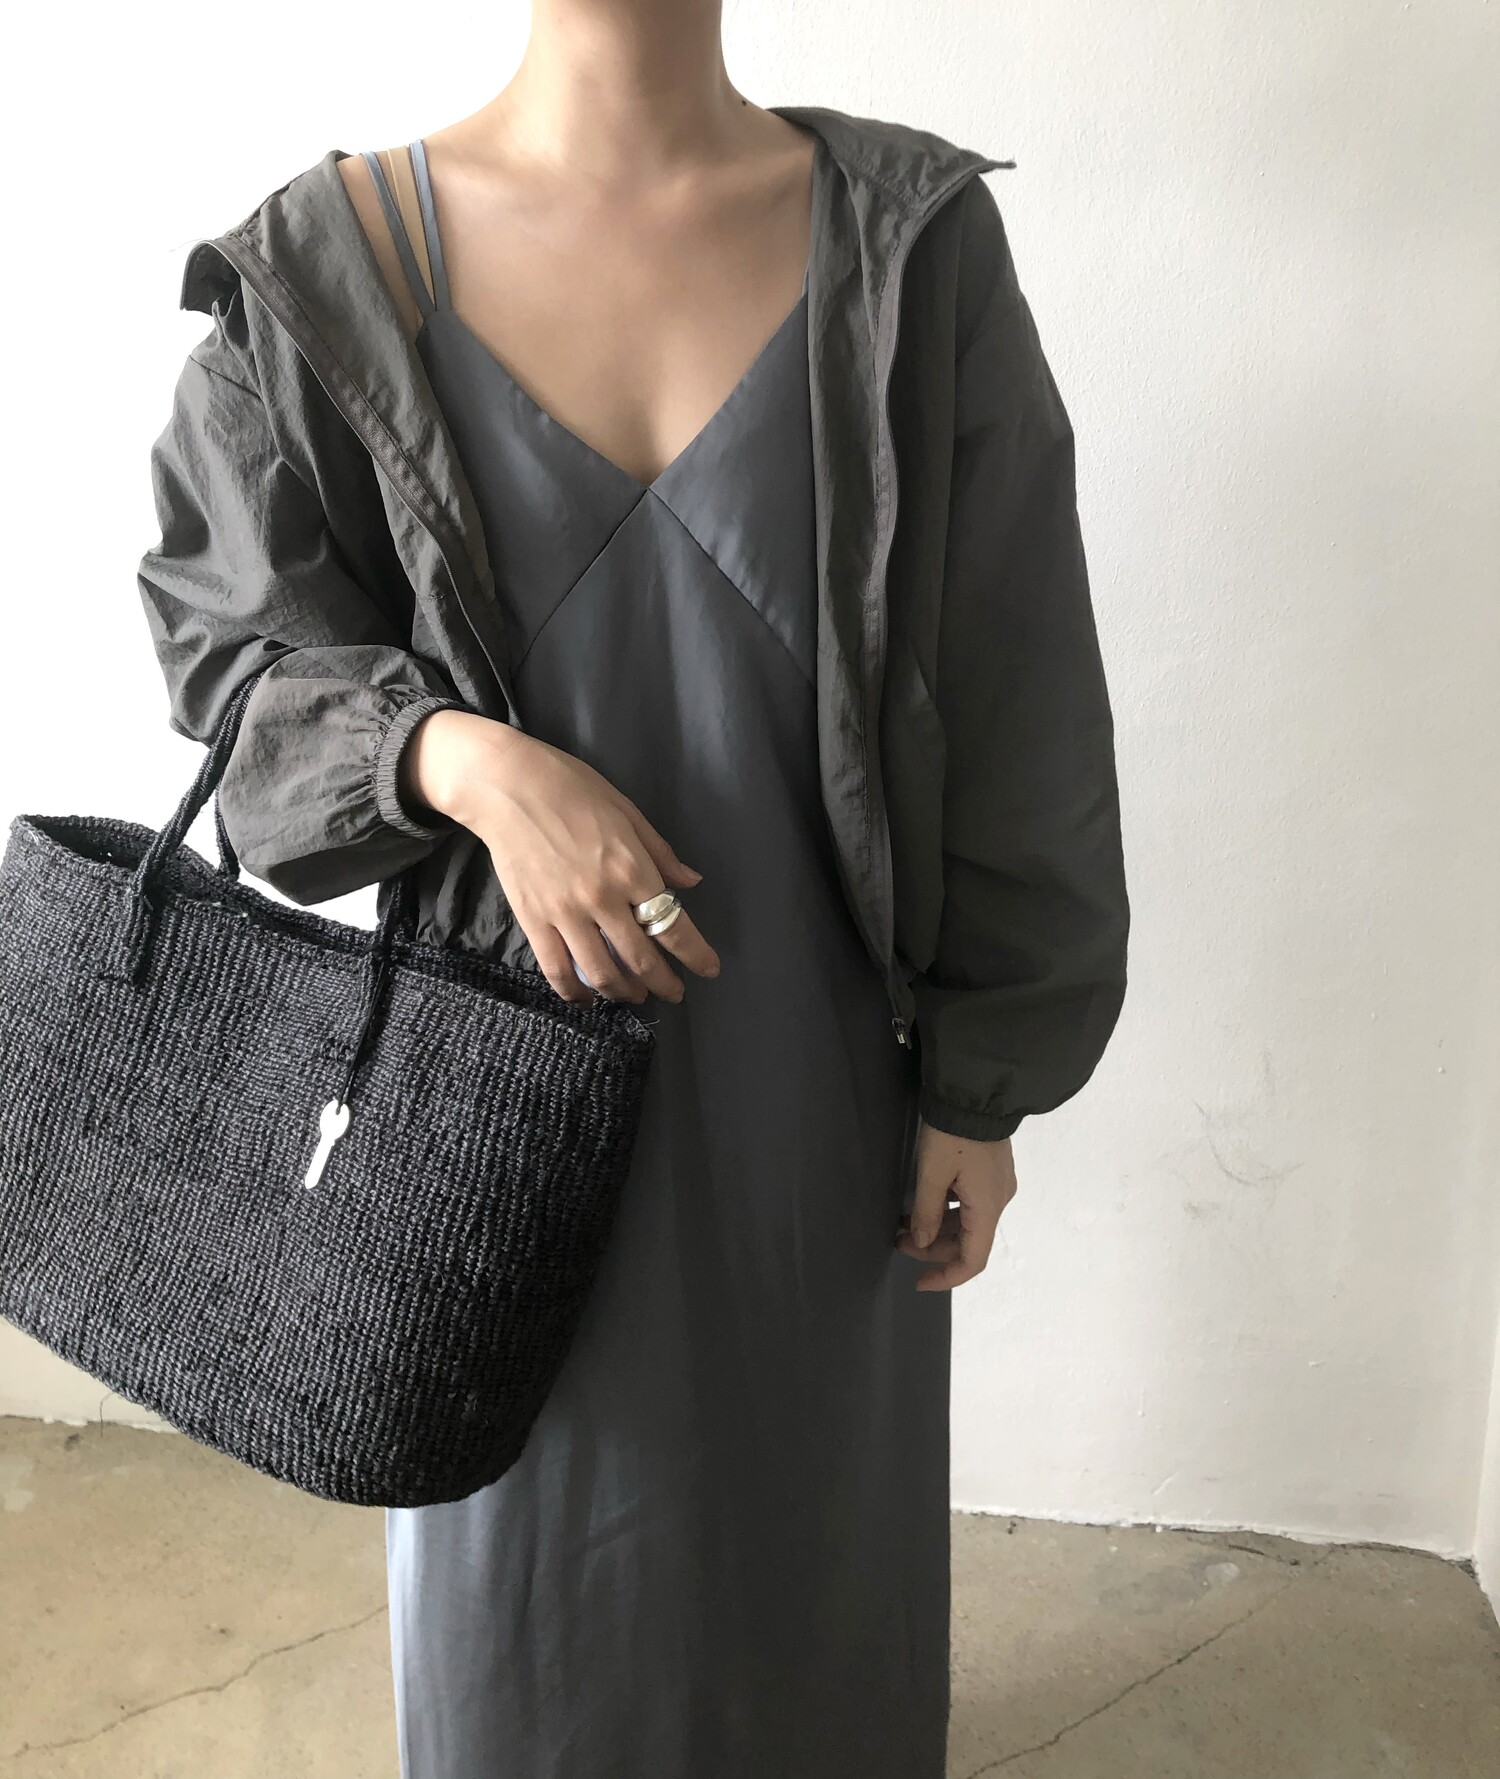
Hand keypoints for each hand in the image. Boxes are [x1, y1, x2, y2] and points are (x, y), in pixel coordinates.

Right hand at [403, 708, 720, 1006]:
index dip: (695, 955)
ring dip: (625, 993)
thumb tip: (691, 883)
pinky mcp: (532, 921)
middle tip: (675, 993)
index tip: (708, 969)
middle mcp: (602, 899)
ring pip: (601, 973)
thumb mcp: (627, 812)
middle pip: (641, 958)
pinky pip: (557, 970)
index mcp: (631, 869)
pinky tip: (588, 999)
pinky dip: (575, 993)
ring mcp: (565, 914)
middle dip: (664, 983)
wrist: (507, 786)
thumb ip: (660, 853)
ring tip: (636, 996)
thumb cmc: (572, 788)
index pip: (672, 926)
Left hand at [895, 1122, 1016, 1289]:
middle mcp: (998, 1201)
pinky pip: (969, 1204)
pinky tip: (923, 1205)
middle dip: (933, 1248)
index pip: (973, 1260)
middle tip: (899, 1241)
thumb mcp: (932, 1172)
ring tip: (904, 1224)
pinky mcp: (991, 1172)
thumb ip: (927, 1212)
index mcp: (988, 1208)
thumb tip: (922, 1242)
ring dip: (937, 1228)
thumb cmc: (953, 1133)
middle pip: (968, 1241)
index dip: (946, 1277)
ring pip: (967, 1222)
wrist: (975, 1093)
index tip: (918, 1282)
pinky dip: (946, 1211)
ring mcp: (996, 1186)